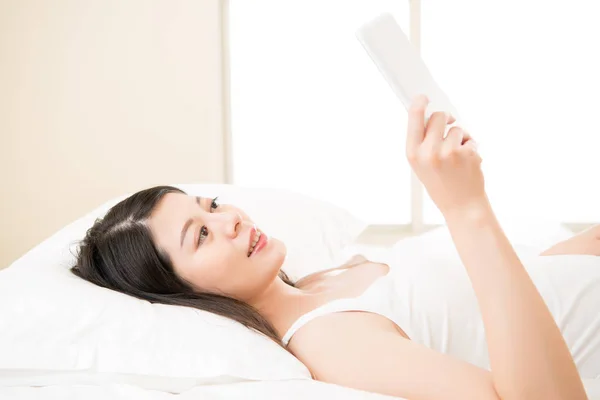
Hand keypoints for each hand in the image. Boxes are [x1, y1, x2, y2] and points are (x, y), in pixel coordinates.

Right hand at [405, 95, 486, 216]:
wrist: (461, 206)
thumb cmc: (440, 184)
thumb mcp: (421, 165)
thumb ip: (422, 142)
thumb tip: (427, 114)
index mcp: (413, 153)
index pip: (414, 118)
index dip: (419, 103)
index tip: (424, 97)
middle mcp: (428, 151)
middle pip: (438, 117)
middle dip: (446, 119)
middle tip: (448, 127)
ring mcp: (448, 152)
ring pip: (456, 128)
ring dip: (460, 138)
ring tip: (457, 157)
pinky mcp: (466, 153)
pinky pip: (469, 138)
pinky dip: (470, 147)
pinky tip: (467, 163)